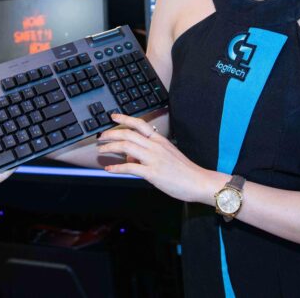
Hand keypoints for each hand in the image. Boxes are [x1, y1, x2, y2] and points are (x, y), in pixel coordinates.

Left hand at [97, 114, 223, 203]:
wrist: (198, 181)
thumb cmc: (184, 170)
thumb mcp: (167, 154)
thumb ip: (150, 152)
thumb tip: (132, 155)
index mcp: (159, 140)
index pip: (140, 124)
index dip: (124, 119)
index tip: (113, 117)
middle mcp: (155, 146)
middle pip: (128, 133)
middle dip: (111, 134)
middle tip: (101, 137)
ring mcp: (153, 158)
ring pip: (126, 146)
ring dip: (110, 147)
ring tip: (101, 151)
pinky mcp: (152, 173)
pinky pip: (130, 167)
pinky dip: (117, 167)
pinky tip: (110, 169)